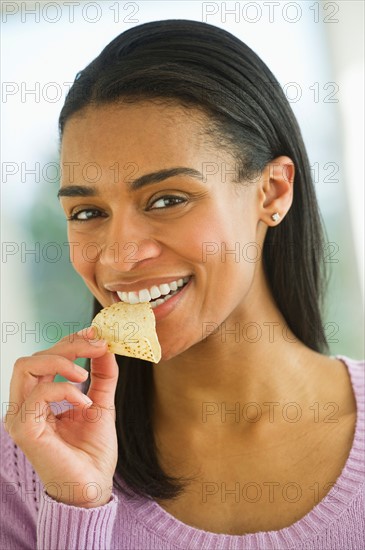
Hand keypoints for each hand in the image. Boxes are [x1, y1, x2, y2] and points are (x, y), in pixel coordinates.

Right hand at [4, 327, 118, 507]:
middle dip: (68, 346)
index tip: (95, 334)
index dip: (68, 342)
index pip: (44, 358)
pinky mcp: (25, 429)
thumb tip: (106, 346)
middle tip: (97, 346)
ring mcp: (21, 417)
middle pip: (34, 357)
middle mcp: (25, 405)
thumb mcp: (101, 403)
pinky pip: (38, 393)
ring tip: (85, 375)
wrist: (93, 488)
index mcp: (39, 399)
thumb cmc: (92, 451)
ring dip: (61, 361)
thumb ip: (102, 375)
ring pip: (26, 367)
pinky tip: (85, 403)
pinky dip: (64, 390)